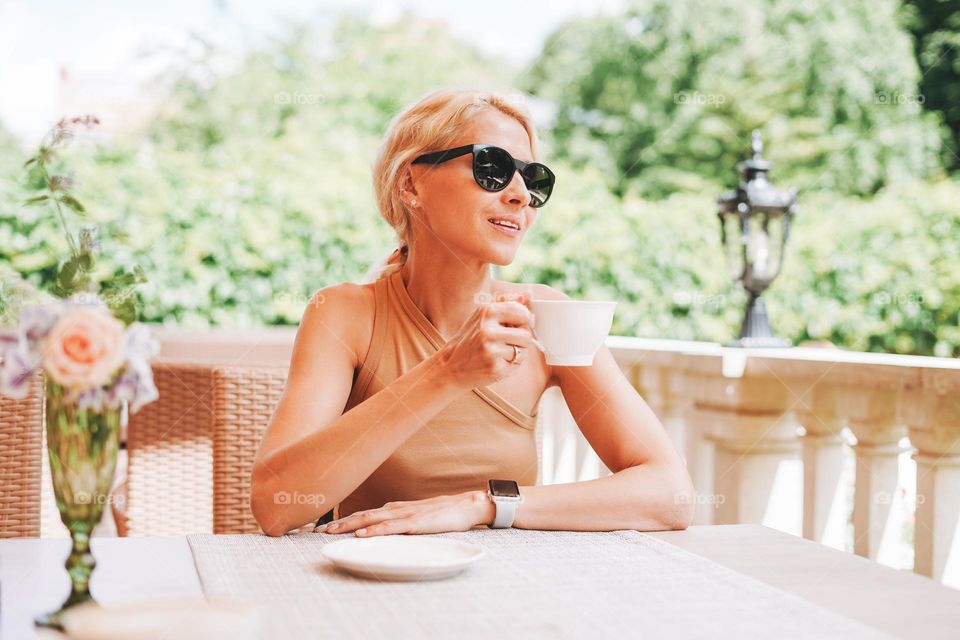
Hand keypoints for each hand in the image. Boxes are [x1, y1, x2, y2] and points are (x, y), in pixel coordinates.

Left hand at [315, 491, 494, 536]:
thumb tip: (380, 527)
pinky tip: (362, 534)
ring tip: (331, 531)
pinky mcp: (414, 523)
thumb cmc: (441, 514)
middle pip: (360, 515)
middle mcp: (395, 509)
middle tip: (316, 530)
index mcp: (394, 508)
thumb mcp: (415, 516)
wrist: (465, 506)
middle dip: (337, 523)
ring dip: (349, 525)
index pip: (363, 514)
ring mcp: (404, 515)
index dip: (341, 520)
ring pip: (370, 519)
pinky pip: (390, 527)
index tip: (322, 527)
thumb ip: (398, 521)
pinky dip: (374, 530)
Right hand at [433, 291, 539, 389]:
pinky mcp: (495, 368)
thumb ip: (506, 303)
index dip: (524, 320)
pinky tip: (496, 362)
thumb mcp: (483, 316)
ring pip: (524, 350)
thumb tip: (527, 294)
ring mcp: (491, 350)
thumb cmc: (469, 339)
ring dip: (516, 352)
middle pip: (526, 333)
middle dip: (521, 339)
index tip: (516, 325)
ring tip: (500, 352)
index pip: (522, 312)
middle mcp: (488, 330)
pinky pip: (517, 364)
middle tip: (506, 341)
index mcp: (487, 312)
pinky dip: (511, 364)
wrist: (450, 366)